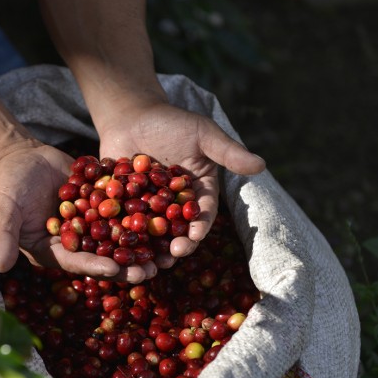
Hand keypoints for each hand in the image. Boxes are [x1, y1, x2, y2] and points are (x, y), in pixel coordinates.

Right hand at [0, 142, 157, 282]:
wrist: (21, 156)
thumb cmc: (7, 186)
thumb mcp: (2, 211)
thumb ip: (3, 237)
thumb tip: (0, 267)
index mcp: (53, 251)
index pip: (77, 262)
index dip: (96, 266)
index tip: (115, 269)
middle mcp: (76, 242)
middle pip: (104, 255)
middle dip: (127, 263)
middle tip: (151, 269)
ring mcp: (92, 223)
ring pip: (120, 236)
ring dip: (142, 243)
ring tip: (165, 249)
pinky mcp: (102, 203)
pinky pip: (124, 209)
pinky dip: (144, 212)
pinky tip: (166, 213)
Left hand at [97, 99, 265, 266]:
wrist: (130, 115)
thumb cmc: (171, 121)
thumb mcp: (202, 133)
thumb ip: (228, 151)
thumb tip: (261, 165)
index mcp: (198, 191)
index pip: (202, 212)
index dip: (199, 225)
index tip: (195, 236)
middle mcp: (174, 205)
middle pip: (177, 229)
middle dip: (176, 243)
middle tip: (172, 254)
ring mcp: (148, 208)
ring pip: (151, 234)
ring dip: (151, 250)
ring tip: (147, 262)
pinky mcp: (123, 208)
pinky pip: (123, 225)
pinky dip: (120, 237)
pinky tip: (116, 248)